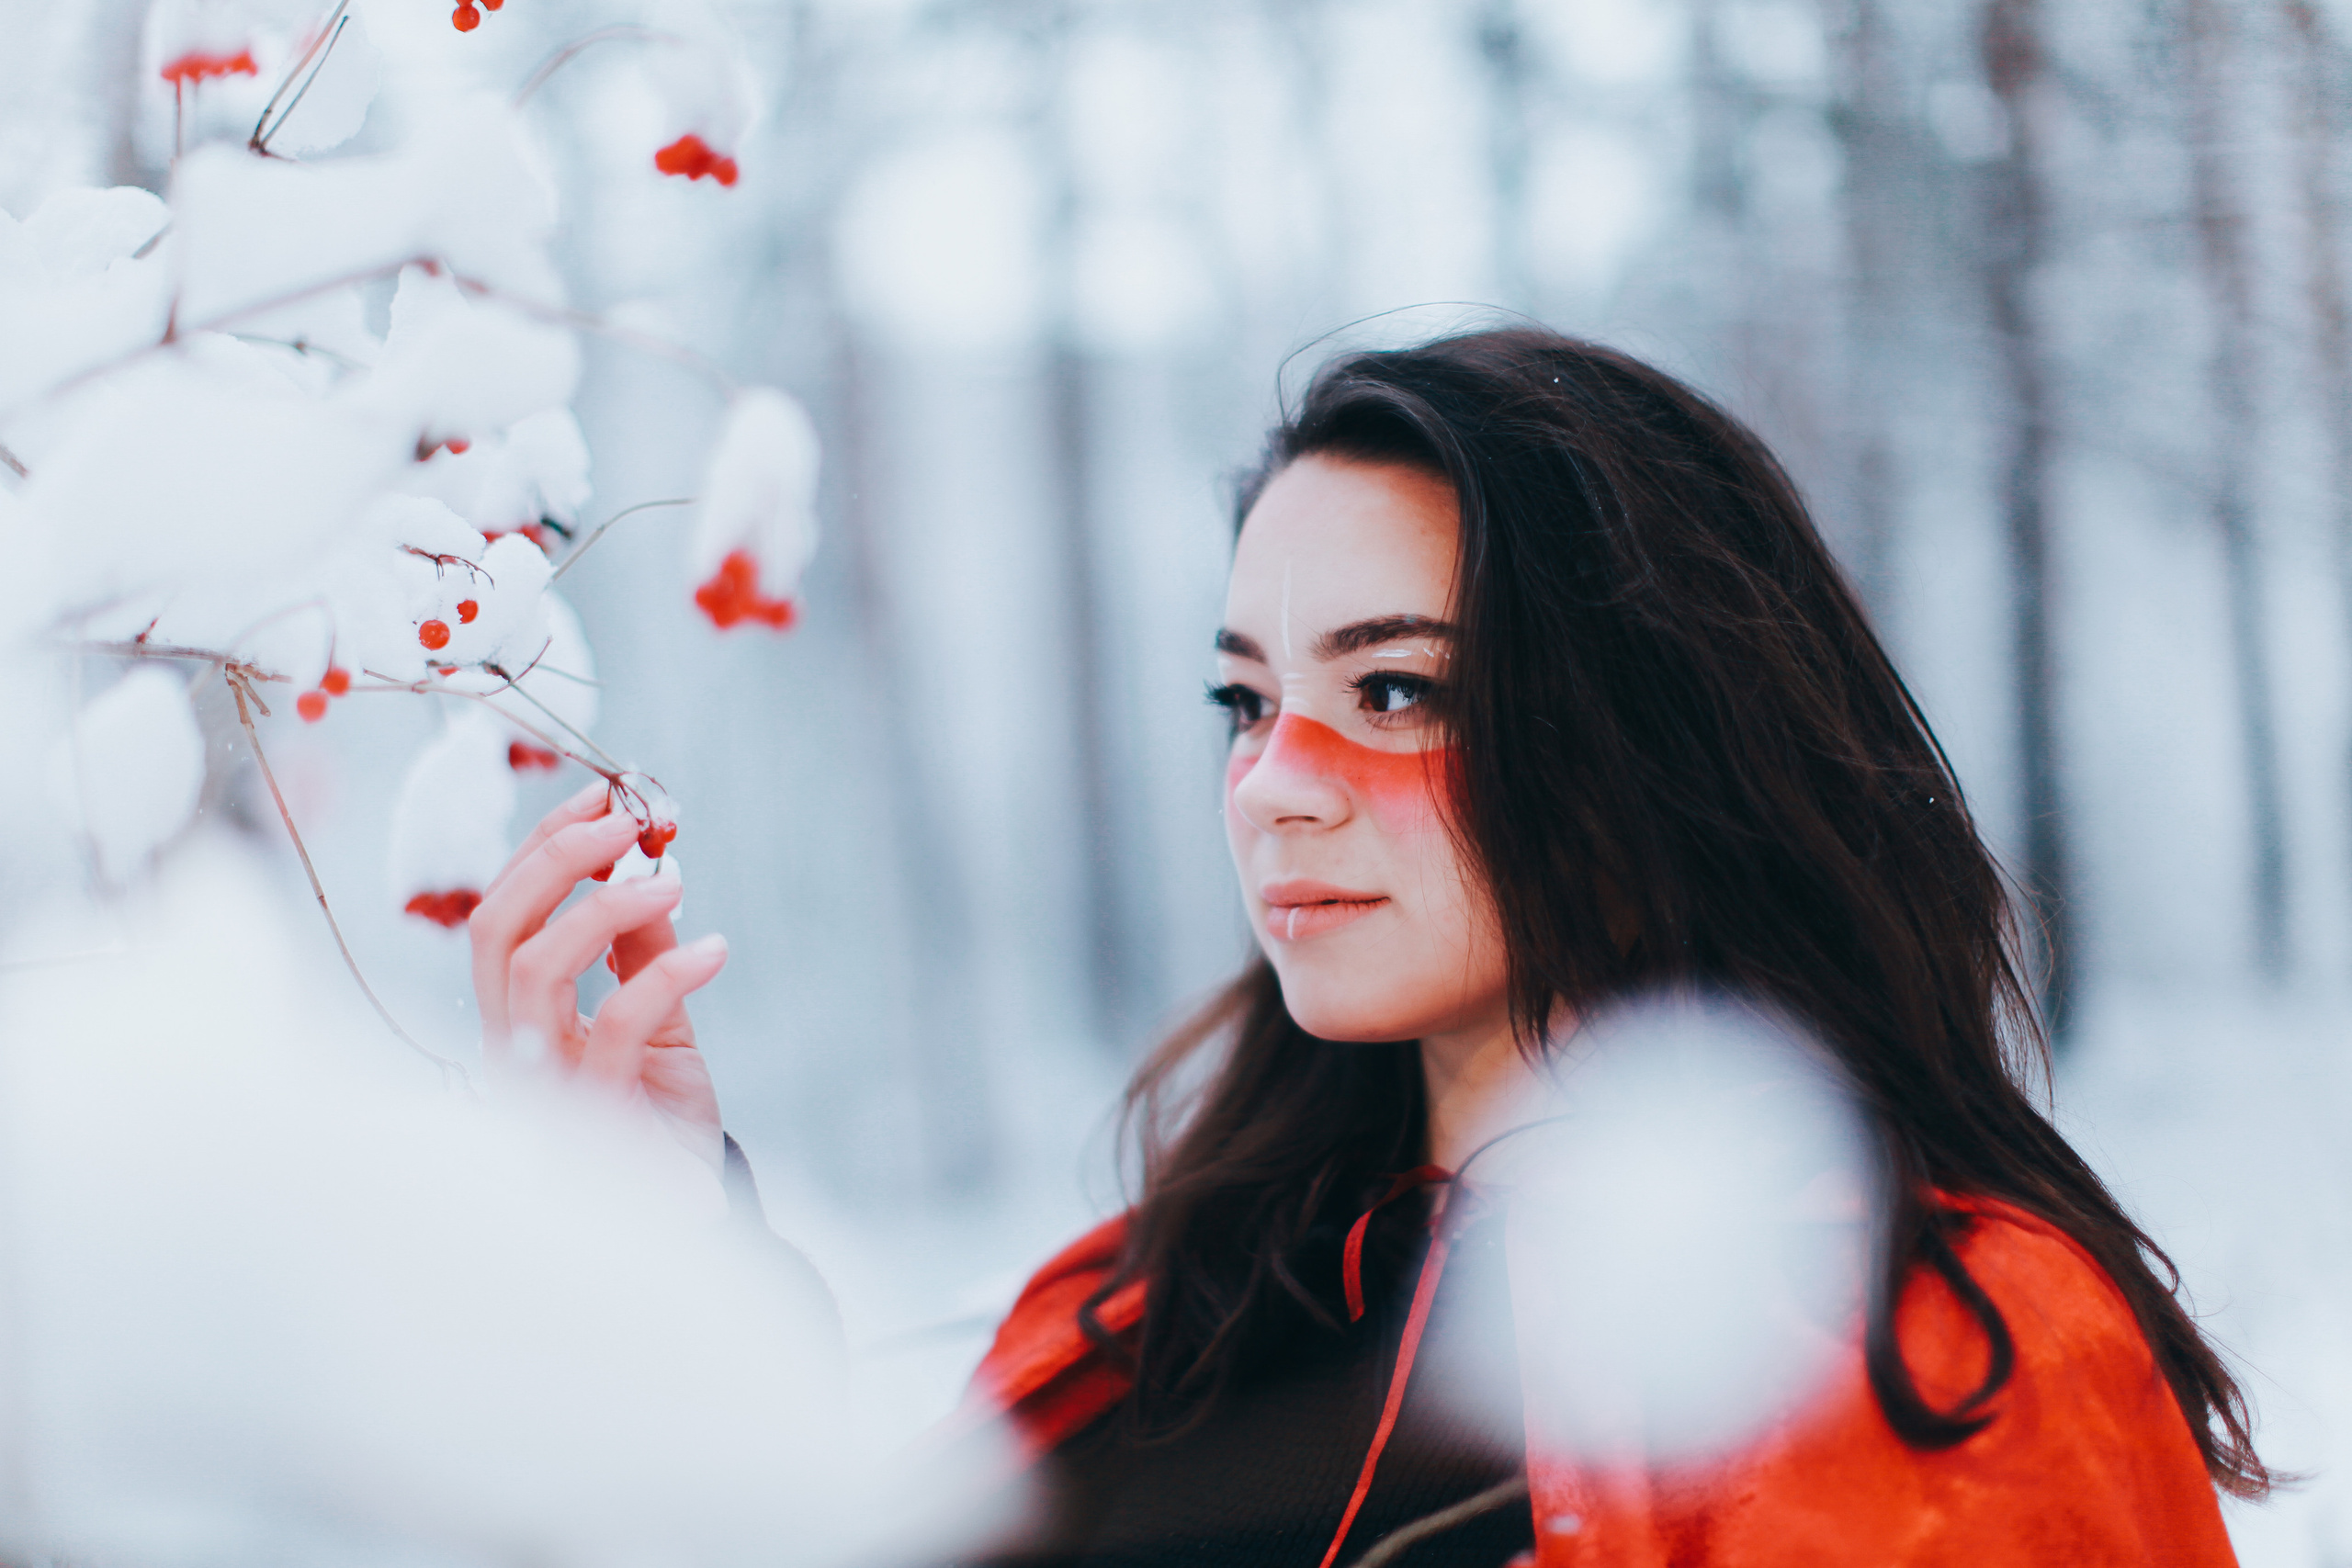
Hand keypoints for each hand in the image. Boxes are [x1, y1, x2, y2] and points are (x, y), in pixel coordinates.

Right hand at [468, 781, 728, 1172]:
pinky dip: (667, 974)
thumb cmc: (659, 1109)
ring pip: (533, 971)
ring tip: (671, 876)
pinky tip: (717, 950)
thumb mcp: (655, 1013)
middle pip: (493, 930)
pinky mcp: (591, 1116)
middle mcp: (510, 1046)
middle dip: (552, 858)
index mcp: (515, 1016)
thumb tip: (647, 861)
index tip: (599, 795)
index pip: (497, 916)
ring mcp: (541, 1084)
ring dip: (603, 906)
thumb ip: (642, 945)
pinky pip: (612, 1027)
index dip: (540, 848)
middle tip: (625, 821)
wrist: (686, 1206)